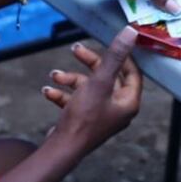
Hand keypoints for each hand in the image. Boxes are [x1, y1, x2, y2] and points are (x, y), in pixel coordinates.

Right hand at [42, 26, 142, 153]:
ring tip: (54, 75)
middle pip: (107, 77)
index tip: (111, 43)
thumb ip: (114, 56)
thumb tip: (131, 32)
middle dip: (89, 63)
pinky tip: (48, 90)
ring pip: (88, 87)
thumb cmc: (84, 117)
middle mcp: (117, 109)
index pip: (132, 73)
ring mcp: (100, 115)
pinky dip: (63, 94)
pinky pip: (76, 101)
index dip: (122, 56)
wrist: (62, 148)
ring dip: (70, 79)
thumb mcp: (99, 81)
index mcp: (128, 102)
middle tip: (75, 49)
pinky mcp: (84, 120)